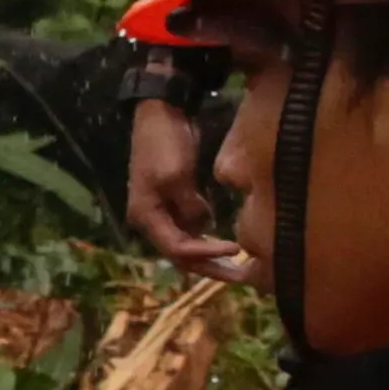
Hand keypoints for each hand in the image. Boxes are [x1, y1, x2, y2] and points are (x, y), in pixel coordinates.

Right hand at [126, 93, 256, 282]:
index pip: (177, 248)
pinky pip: (190, 228)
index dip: (206, 254)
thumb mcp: (177, 174)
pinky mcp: (173, 199)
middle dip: (209, 267)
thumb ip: (190, 205)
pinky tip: (228, 242)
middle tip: (242, 277)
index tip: (236, 249)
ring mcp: (161, 210)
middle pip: (179, 255)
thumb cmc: (165, 143)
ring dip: (209, 256)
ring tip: (240, 264)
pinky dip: (207, 238)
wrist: (160, 112)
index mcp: (146, 215)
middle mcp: (150, 218)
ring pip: (185, 244)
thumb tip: (203, 224)